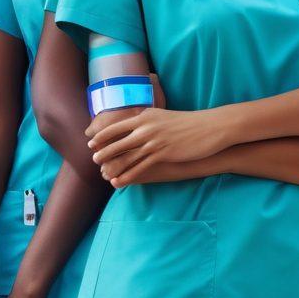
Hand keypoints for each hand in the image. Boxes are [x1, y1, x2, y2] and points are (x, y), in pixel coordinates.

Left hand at [88, 107, 225, 186]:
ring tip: (103, 172)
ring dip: (114, 165)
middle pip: (118, 142)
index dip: (102, 135)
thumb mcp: (162, 116)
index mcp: (144, 116)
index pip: (117, 126)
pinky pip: (140, 167)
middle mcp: (145, 127)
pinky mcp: (163, 154)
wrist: (207, 127)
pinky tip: (120, 182)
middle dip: (104, 151)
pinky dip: (128, 176)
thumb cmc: (185, 122)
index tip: (91, 141)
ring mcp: (154, 141)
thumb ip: (147, 120)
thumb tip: (134, 122)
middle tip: (94, 159)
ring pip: (127, 156)